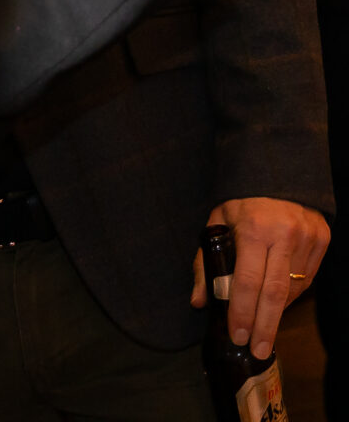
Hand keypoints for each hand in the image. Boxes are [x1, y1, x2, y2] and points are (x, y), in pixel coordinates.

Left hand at [190, 198, 330, 356]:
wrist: (277, 171)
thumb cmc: (241, 200)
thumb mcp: (217, 222)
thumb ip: (206, 262)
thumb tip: (199, 301)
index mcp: (253, 227)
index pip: (247, 281)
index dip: (242, 312)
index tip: (237, 335)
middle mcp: (283, 233)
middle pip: (274, 293)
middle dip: (265, 327)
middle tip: (258, 350)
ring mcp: (306, 237)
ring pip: (293, 288)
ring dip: (276, 312)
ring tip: (263, 327)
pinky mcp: (321, 239)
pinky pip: (307, 279)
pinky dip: (291, 296)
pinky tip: (278, 303)